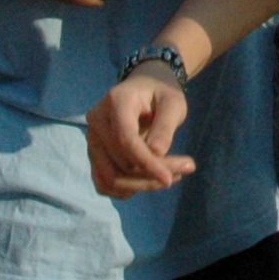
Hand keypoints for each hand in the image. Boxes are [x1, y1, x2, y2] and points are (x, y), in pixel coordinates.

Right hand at [89, 72, 194, 197]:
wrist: (145, 90)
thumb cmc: (161, 94)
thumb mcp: (173, 103)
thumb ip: (165, 126)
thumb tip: (156, 153)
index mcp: (116, 101)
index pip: (125, 139)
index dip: (147, 163)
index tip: (170, 178)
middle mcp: (96, 121)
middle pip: (120, 162)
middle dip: (152, 174)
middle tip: (186, 168)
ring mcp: (92, 139)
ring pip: (110, 178)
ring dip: (142, 185)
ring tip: (172, 176)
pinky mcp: (94, 155)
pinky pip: (103, 184)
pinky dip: (127, 190)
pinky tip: (150, 181)